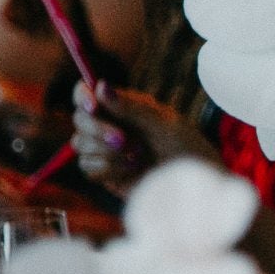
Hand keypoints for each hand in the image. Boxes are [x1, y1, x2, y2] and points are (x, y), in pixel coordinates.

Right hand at [72, 85, 216, 187]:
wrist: (195, 187)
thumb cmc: (187, 149)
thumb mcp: (165, 125)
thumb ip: (132, 108)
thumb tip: (101, 86)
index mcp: (124, 106)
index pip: (87, 92)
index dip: (83, 96)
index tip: (92, 106)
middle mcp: (111, 125)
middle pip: (79, 119)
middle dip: (98, 129)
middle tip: (123, 141)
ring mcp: (106, 149)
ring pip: (80, 144)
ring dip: (108, 152)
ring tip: (139, 157)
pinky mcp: (105, 173)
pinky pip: (88, 168)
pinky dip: (109, 169)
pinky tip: (132, 170)